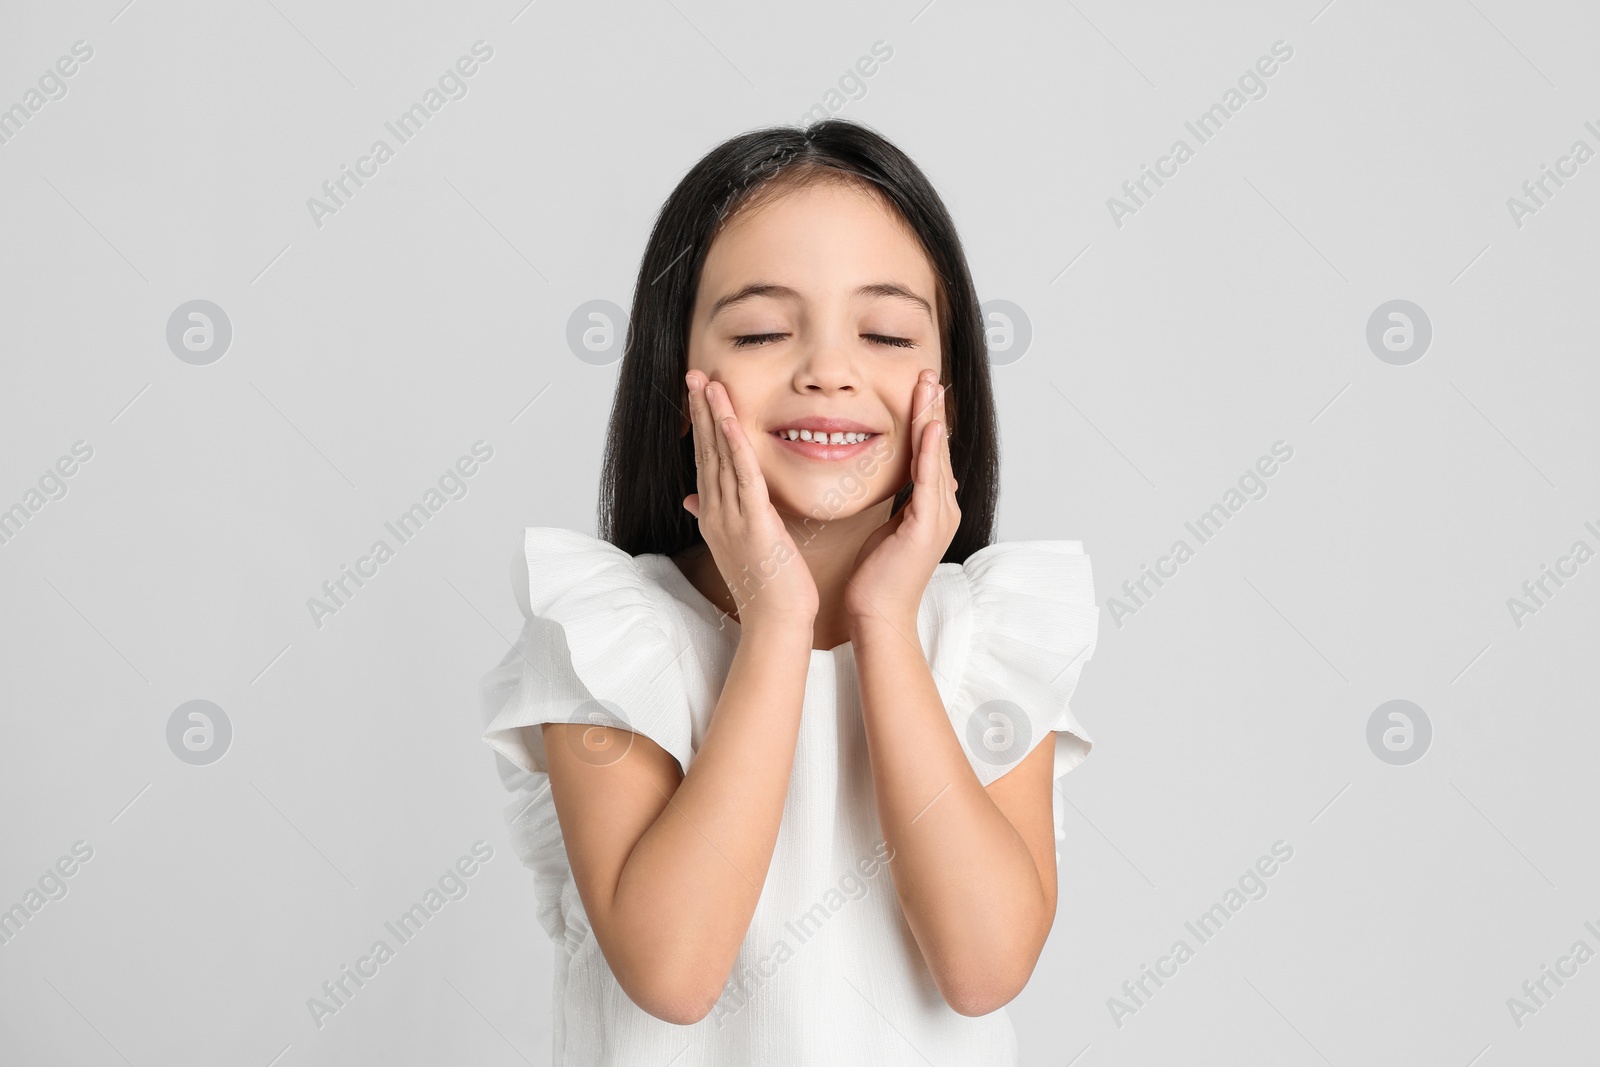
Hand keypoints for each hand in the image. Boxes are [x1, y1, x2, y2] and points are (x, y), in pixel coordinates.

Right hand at [682, 370, 818, 627]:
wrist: (775, 622)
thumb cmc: (765, 587)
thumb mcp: (736, 546)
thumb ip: (714, 517)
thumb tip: (691, 499)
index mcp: (714, 516)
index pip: (705, 461)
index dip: (700, 426)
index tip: (697, 395)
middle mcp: (716, 513)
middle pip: (705, 452)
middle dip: (698, 411)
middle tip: (693, 376)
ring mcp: (731, 518)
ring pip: (719, 457)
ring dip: (712, 418)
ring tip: (706, 384)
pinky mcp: (754, 523)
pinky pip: (743, 476)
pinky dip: (735, 445)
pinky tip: (729, 419)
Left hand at [845, 369, 959, 625]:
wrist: (877, 615)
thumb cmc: (876, 579)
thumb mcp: (888, 529)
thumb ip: (898, 503)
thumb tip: (898, 481)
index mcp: (932, 509)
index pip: (929, 455)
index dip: (926, 420)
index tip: (919, 389)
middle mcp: (943, 509)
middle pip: (937, 449)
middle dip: (933, 410)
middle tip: (928, 375)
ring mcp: (939, 518)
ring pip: (936, 458)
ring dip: (932, 419)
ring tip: (929, 387)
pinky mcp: (927, 528)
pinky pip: (928, 481)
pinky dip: (928, 452)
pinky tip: (929, 427)